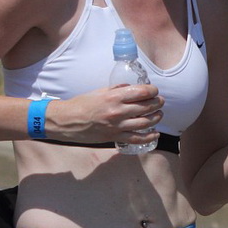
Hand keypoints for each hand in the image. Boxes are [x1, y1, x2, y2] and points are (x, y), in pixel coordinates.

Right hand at [47, 84, 163, 145]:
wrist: (67, 121)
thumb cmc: (82, 104)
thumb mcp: (99, 92)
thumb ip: (116, 89)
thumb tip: (131, 88)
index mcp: (114, 97)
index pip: (142, 92)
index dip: (152, 91)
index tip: (154, 91)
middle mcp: (118, 111)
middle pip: (146, 107)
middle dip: (157, 103)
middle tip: (160, 102)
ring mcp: (117, 126)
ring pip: (145, 123)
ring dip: (156, 118)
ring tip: (159, 114)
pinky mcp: (114, 138)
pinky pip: (137, 139)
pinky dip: (149, 137)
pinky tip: (155, 134)